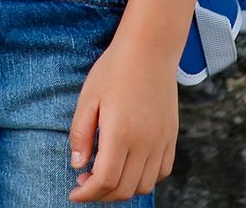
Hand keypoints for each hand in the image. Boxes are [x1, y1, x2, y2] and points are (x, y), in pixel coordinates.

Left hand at [68, 29, 176, 201]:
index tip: (74, 193)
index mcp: (121, 133)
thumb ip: (81, 134)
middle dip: (101, 194)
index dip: (88, 193)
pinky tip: (128, 166)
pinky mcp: (171, 138)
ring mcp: (162, 142)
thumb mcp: (87, 98)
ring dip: (123, 189)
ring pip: (145, 185)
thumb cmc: (114, 70)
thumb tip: (78, 166)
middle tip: (84, 184)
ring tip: (104, 175)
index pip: (105, 180)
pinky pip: (161, 172)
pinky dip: (144, 179)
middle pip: (125, 188)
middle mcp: (145, 143)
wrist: (149, 51)